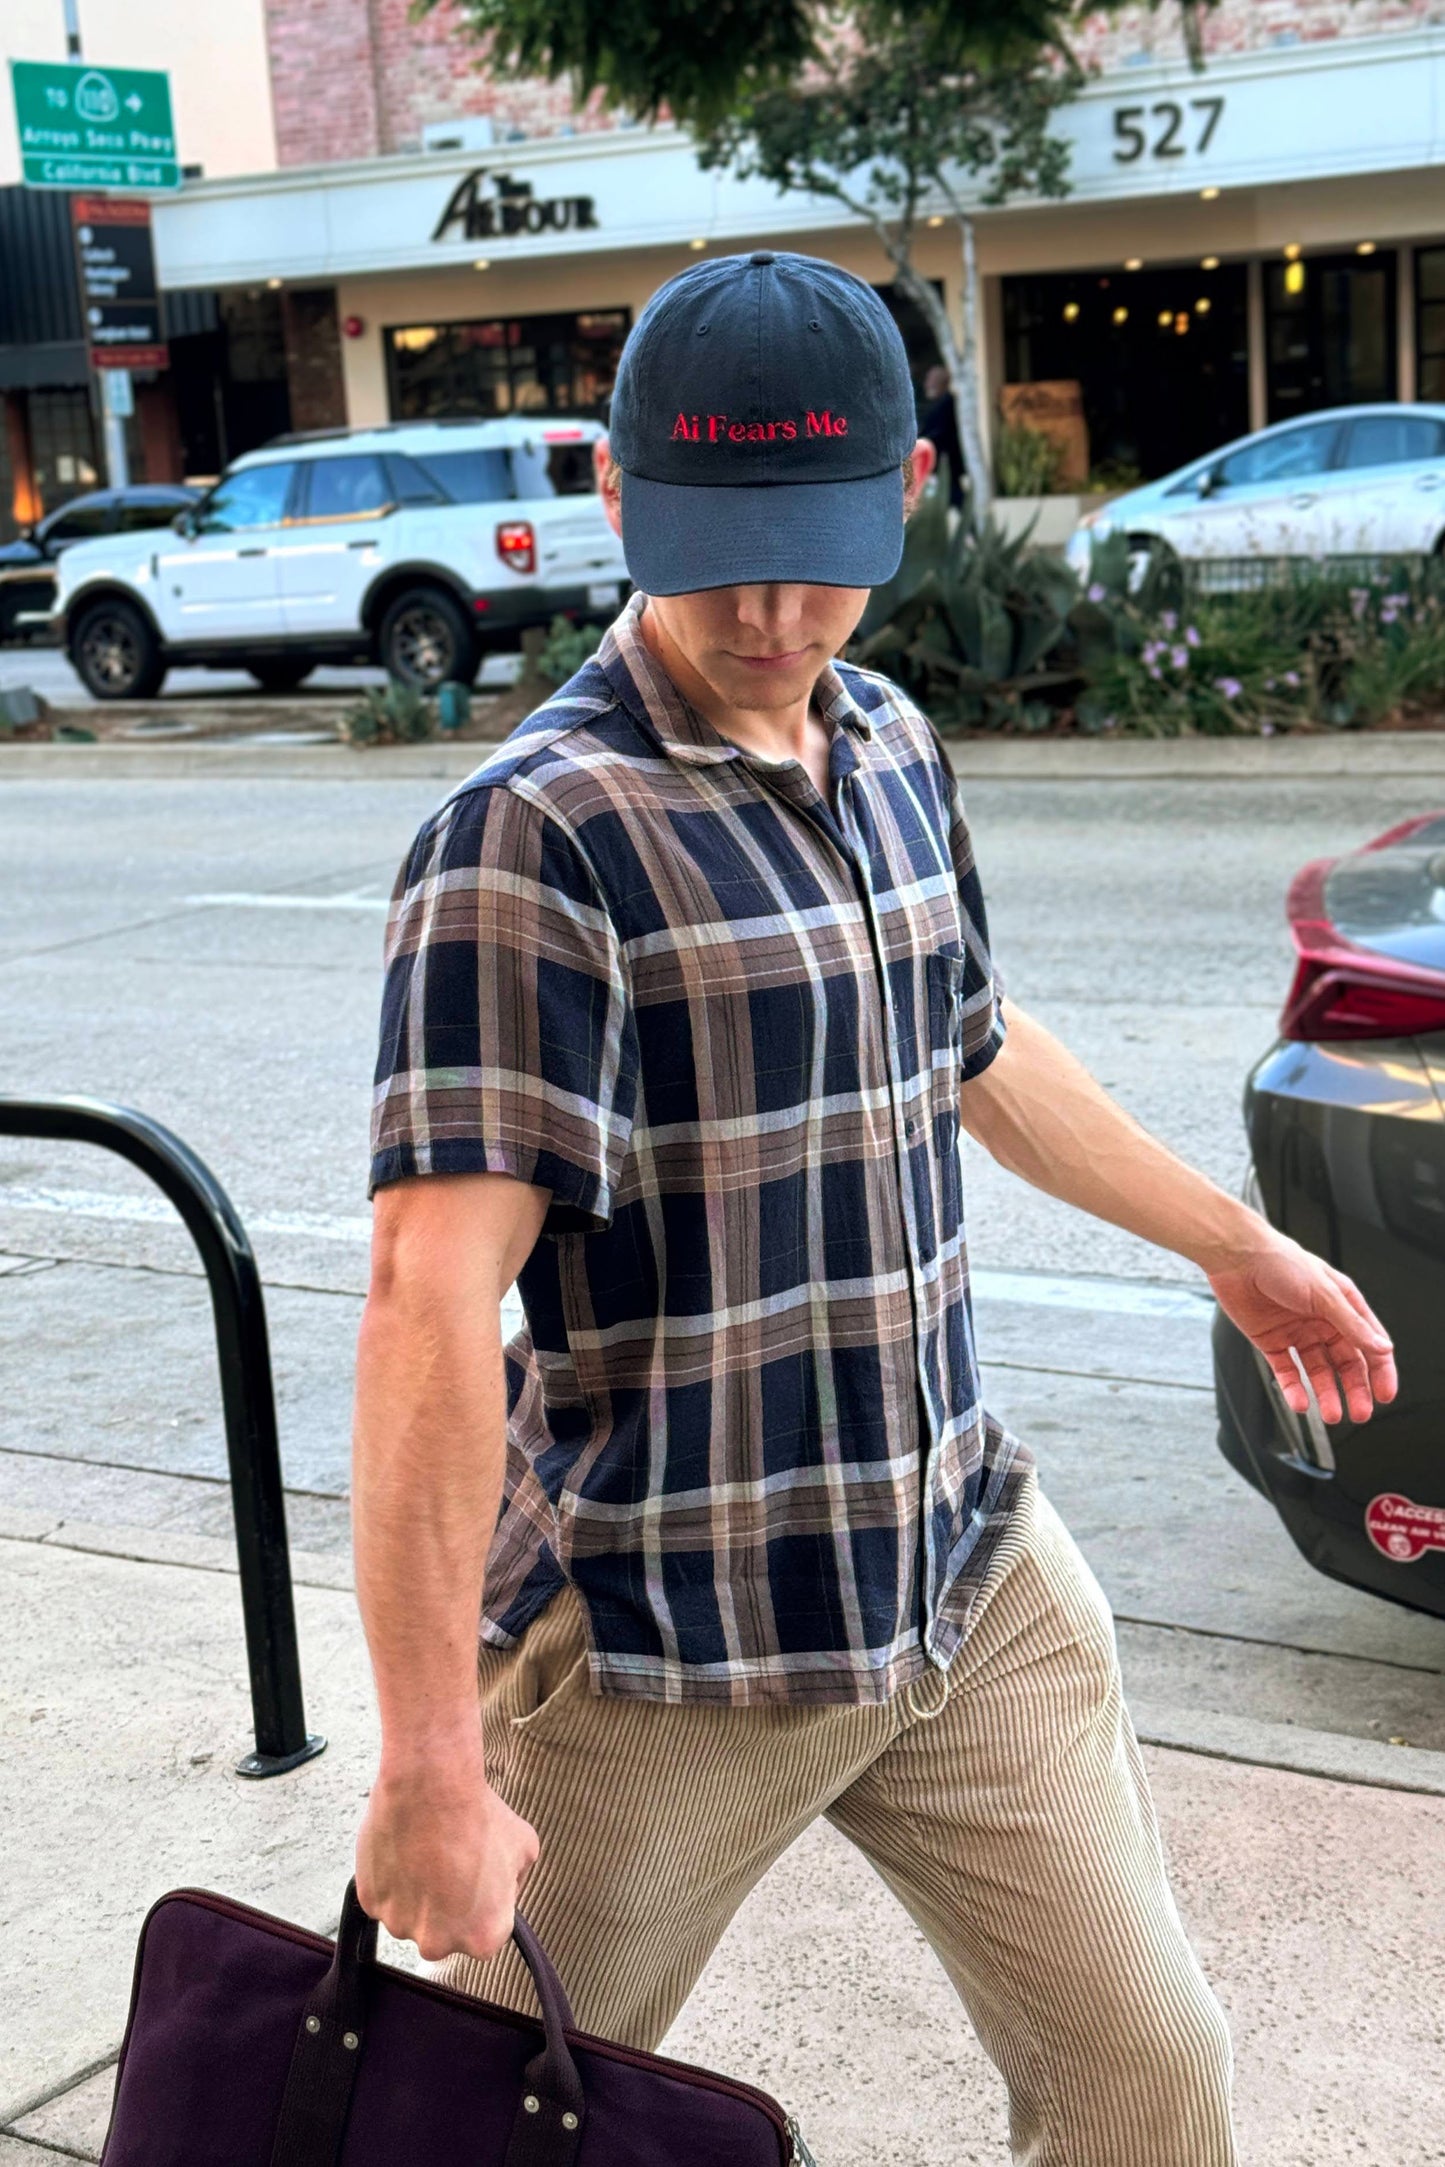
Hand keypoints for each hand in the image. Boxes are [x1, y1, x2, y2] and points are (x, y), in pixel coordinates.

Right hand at [355, 1744, 538, 1963]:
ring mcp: (401, 1926)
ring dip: (417, 1893)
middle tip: (450, 1865)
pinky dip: (392, 1879)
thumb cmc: (479, 1816)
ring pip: (410, 1916)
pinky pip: (384, 1897)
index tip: (478, 1878)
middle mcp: (439, 1944)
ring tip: (427, 1852)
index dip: (482, 1903)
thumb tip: (503, 1892)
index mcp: (483, 1938)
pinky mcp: (371, 1904)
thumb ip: (515, 1885)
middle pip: (443, 1932)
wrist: (431, 1787)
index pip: (483, 1933)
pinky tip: (405, 1849)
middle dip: (447, 1906)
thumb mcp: (525, 1849)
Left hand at [1206, 1225, 1396, 1425]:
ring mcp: (1297, 1333)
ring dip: (1326, 1393)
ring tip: (1332, 1414)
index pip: (1369, 1343)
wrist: (1237, 1257)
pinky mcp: (1271, 1341)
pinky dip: (1294, 1389)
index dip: (1380, 1370)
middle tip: (1361, 1412)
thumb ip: (1352, 1325)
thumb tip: (1382, 1348)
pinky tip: (1301, 1402)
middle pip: (1345, 1363)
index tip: (1384, 1395)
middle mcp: (1321, 1321)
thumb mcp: (1324, 1294)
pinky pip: (1286, 1371)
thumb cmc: (1281, 1262)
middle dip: (1355, 1389)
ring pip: (1318, 1371)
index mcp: (1342, 1305)